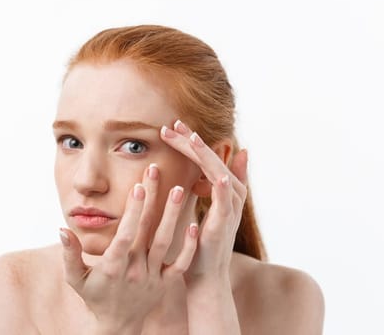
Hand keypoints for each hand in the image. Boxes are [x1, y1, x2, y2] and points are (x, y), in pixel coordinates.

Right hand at [60, 163, 198, 331]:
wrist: (117, 326)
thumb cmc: (93, 296)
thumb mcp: (75, 278)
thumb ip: (69, 254)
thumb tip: (63, 229)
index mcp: (113, 266)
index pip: (125, 234)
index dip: (133, 211)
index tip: (138, 187)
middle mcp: (135, 269)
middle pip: (147, 230)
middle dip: (152, 199)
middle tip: (156, 171)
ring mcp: (152, 276)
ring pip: (166, 242)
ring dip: (173, 215)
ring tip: (179, 189)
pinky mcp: (166, 283)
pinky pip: (180, 263)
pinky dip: (189, 245)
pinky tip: (195, 224)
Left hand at [160, 120, 248, 285]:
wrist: (204, 276)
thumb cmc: (200, 244)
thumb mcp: (204, 210)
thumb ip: (210, 187)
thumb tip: (222, 164)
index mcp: (222, 190)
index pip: (205, 158)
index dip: (190, 142)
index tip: (171, 126)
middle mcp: (229, 196)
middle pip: (212, 161)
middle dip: (193, 142)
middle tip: (174, 124)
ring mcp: (228, 210)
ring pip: (220, 175)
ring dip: (207, 157)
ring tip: (193, 139)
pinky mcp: (223, 226)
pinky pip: (226, 205)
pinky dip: (225, 189)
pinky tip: (219, 176)